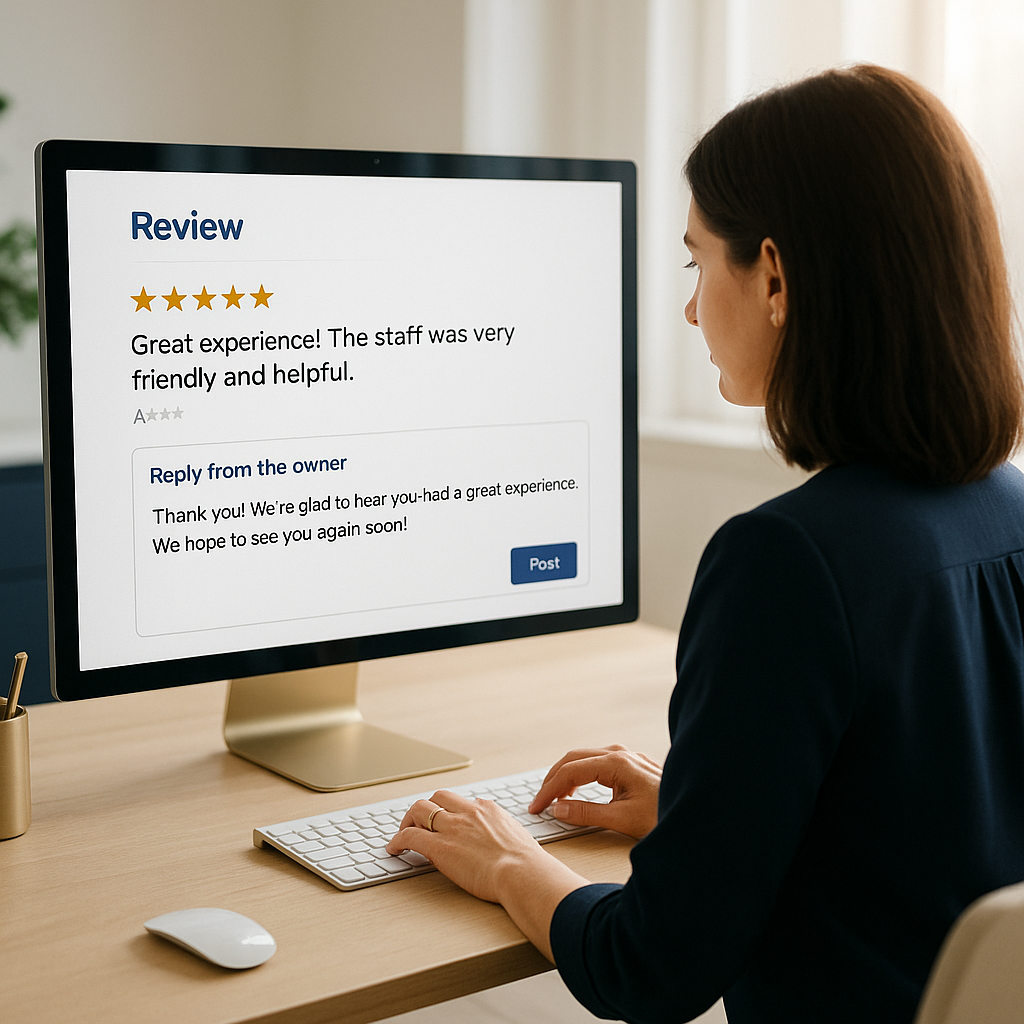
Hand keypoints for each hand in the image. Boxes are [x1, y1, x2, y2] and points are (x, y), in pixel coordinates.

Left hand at [385, 789, 586, 960]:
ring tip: (403, 833)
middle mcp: (468, 812)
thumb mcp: (517, 839)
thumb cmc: (527, 865)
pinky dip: (398, 840)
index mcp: (488, 809)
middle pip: (437, 797)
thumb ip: (505, 835)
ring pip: (419, 809)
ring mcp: (452, 827)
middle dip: (426, 808)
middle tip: (419, 823)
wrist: (523, 873)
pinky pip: (410, 836)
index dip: (450, 812)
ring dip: (409, 820)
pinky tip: (393, 848)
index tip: (446, 822)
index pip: (462, 802)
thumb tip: (505, 844)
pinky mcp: (439, 847)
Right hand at [528, 745, 662, 838]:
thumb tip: (558, 809)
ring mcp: (626, 757)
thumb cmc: (664, 816)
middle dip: (553, 780)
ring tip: (554, 799)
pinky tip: (577, 791)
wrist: (696, 813)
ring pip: (584, 759)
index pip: (570, 771)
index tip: (537, 806)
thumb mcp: (622, 819)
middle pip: (574, 759)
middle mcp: (620, 754)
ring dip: (566, 776)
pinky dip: (580, 776)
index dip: (549, 790)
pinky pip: (596, 764)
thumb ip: (586, 813)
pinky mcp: (631, 765)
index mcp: (616, 763)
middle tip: (539, 802)